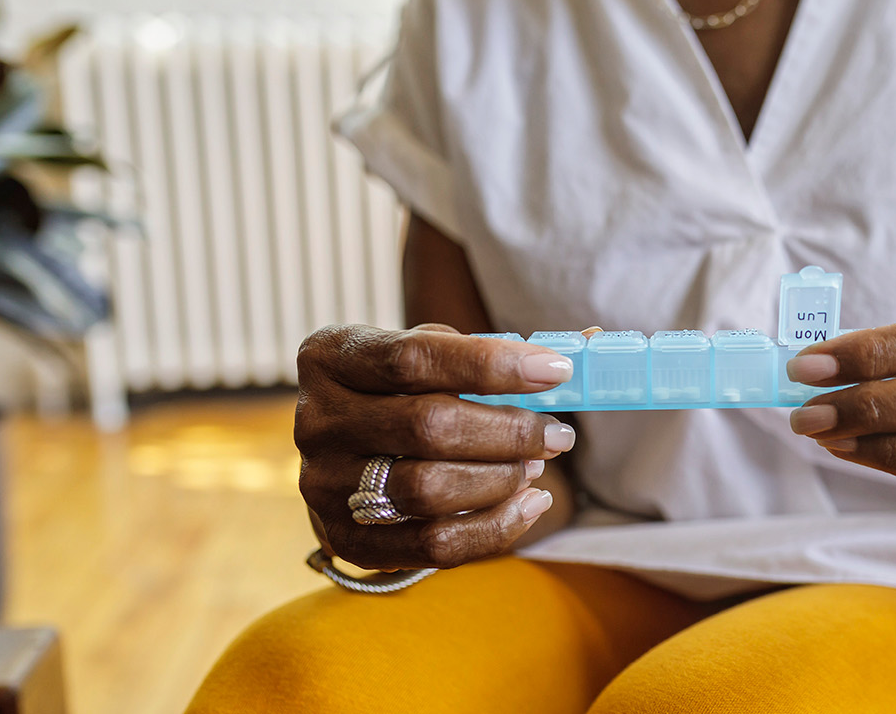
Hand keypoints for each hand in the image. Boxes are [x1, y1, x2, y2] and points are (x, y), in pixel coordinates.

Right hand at [295, 323, 577, 570]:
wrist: (349, 456)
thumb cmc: (404, 393)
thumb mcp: (427, 356)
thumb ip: (488, 351)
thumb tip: (578, 349)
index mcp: (331, 357)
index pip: (414, 358)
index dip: (491, 365)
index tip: (555, 371)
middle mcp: (316, 420)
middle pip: (427, 427)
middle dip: (509, 432)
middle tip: (557, 434)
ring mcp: (323, 485)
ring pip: (429, 490)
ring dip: (501, 479)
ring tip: (536, 466)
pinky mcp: (345, 539)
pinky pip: (431, 546)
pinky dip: (493, 527)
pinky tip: (529, 505)